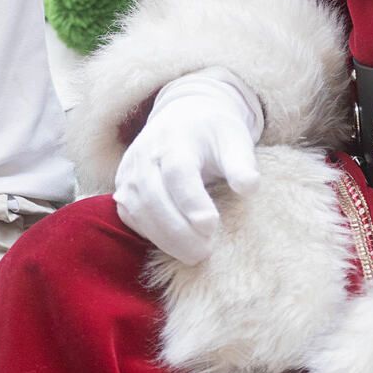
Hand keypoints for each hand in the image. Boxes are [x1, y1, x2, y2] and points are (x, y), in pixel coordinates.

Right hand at [114, 70, 263, 264]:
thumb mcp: (235, 139)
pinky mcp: (123, 189)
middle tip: (205, 251)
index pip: (177, 171)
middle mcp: (145, 154)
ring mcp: (129, 172)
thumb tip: (249, 186)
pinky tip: (175, 246)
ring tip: (195, 254)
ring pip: (138, 211)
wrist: (184, 117)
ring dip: (165, 238)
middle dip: (178, 230)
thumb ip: (242, 163)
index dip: (192, 201)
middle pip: (153, 196)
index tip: (212, 226)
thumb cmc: (214, 133)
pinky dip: (152, 236)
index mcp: (175, 138)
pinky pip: (131, 218)